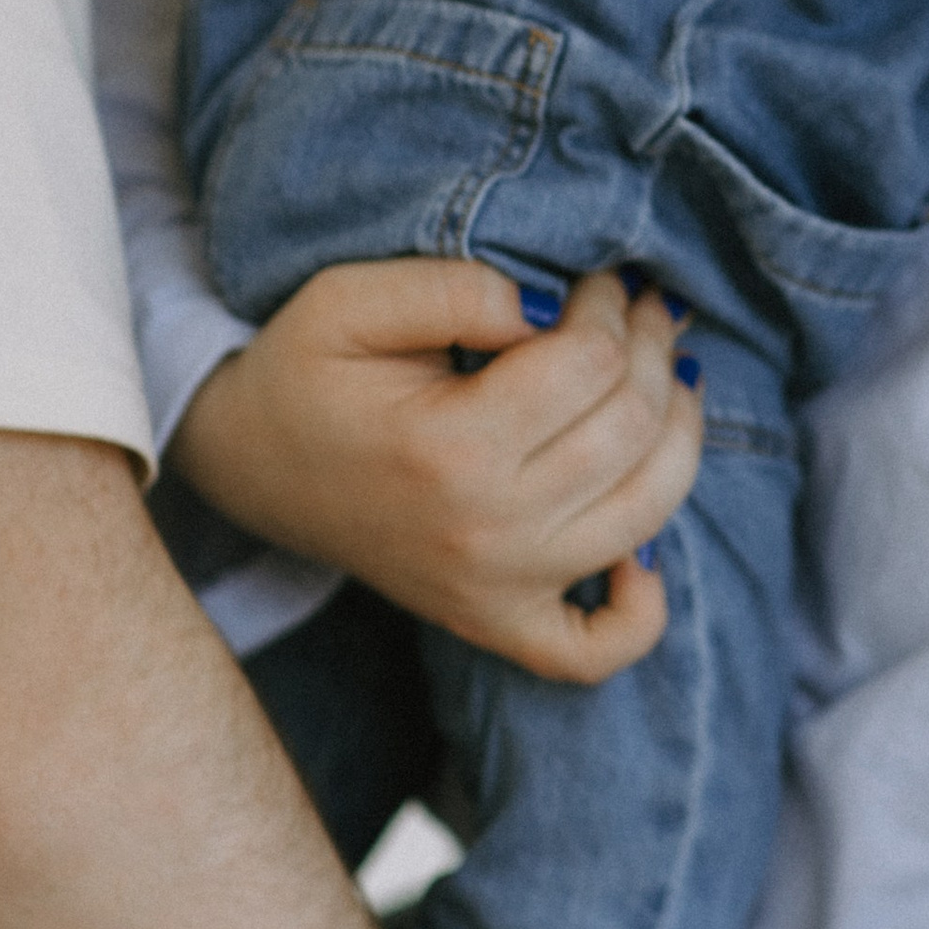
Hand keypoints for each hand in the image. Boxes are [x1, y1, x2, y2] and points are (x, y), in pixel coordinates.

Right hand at [171, 259, 701, 677]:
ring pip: (649, 514)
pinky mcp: (495, 624)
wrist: (247, 465)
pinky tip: (641, 543)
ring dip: (681, 434)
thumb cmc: (302, 373)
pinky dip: (641, 607)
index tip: (598, 278)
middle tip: (639, 306)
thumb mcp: (350, 299)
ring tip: (663, 376)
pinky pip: (597, 650)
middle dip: (651, 349)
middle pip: (632, 430)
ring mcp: (497, 591)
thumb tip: (554, 307)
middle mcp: (487, 534)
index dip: (611, 305)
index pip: (590, 365)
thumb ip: (456, 287)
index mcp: (450, 451)